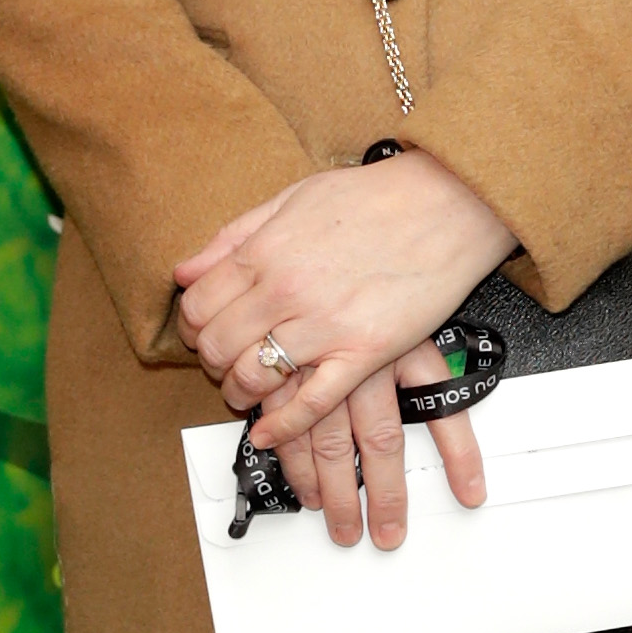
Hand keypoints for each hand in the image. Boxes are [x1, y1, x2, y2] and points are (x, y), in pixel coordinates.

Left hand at [178, 158, 514, 551]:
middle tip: (219, 365)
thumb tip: (185, 271)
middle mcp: (285, 290)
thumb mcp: (292, 198)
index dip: (190, 326)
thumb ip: (234, 237)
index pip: (197, 305)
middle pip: (218, 345)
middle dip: (210, 362)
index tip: (197, 333)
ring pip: (254, 377)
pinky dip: (282, 426)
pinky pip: (310, 403)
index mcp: (264, 252)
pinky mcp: (364, 353)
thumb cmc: (376, 198)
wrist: (446, 203)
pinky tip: (267, 434)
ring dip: (238, 393)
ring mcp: (324, 325)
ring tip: (242, 394)